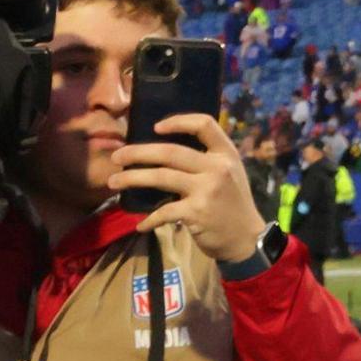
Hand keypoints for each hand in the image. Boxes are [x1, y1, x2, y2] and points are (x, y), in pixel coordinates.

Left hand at [111, 113, 266, 264]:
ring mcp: (207, 189)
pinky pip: (163, 211)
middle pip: (170, 151)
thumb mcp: (229, 174)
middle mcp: (217, 167)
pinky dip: (149, 219)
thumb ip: (207, 160)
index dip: (178, 121)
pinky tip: (140, 224)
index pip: (204, 124)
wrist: (246, 239)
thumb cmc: (233, 204)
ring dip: (132, 179)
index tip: (155, 127)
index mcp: (226, 153)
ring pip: (160, 176)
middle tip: (116, 157)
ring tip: (114, 182)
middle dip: (137, 152)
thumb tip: (165, 152)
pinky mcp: (196, 212)